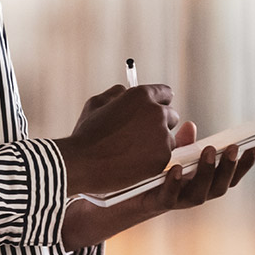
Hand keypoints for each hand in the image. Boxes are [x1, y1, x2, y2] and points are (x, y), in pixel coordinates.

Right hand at [55, 84, 179, 195]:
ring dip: (157, 143)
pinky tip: (134, 162)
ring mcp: (162, 136)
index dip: (158, 103)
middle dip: (160, 124)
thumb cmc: (86, 133)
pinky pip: (164, 157)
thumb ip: (116, 93)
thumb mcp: (96, 103)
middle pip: (172, 115)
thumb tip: (125, 91)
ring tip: (133, 151)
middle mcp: (156, 112)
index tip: (153, 111)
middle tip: (142, 135)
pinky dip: (153, 160)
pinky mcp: (162, 157)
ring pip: (169, 139)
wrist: (83, 163)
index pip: (165, 93)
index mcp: (142, 95)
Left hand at [135, 121, 254, 212]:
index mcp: (206, 181)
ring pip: (200, 194)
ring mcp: (180, 200)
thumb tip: (190, 126)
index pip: (232, 175)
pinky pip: (170, 196)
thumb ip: (183, 143)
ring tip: (208, 152)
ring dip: (207, 173)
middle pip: (221, 186)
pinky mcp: (159, 203)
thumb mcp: (172, 154)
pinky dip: (175, 183)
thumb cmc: (155, 171)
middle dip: (229, 167)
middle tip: (232, 148)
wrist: (128, 194)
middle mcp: (197, 193)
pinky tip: (176, 168)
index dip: (246, 163)